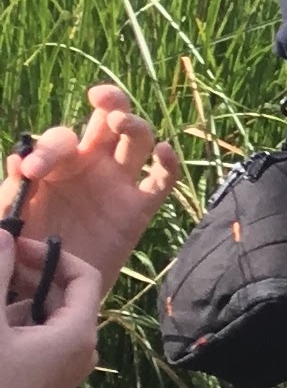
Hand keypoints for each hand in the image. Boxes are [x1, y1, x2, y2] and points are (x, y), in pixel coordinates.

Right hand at [1, 236, 113, 387]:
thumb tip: (5, 234)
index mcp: (77, 335)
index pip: (83, 276)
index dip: (49, 253)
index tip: (13, 244)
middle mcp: (78, 352)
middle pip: (63, 295)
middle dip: (27, 273)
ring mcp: (60, 371)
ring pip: (44, 317)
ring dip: (15, 298)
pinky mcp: (39, 383)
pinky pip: (33, 339)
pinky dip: (13, 322)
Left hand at [5, 86, 178, 282]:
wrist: (50, 291)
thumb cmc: (23, 249)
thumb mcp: (9, 218)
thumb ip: (11, 191)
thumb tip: (19, 159)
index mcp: (57, 163)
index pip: (60, 139)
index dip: (47, 149)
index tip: (31, 173)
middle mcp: (91, 165)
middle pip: (107, 119)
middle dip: (109, 100)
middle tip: (98, 97)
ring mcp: (118, 185)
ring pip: (137, 141)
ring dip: (134, 123)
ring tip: (120, 121)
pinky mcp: (139, 209)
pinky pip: (162, 181)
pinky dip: (169, 164)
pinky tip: (164, 151)